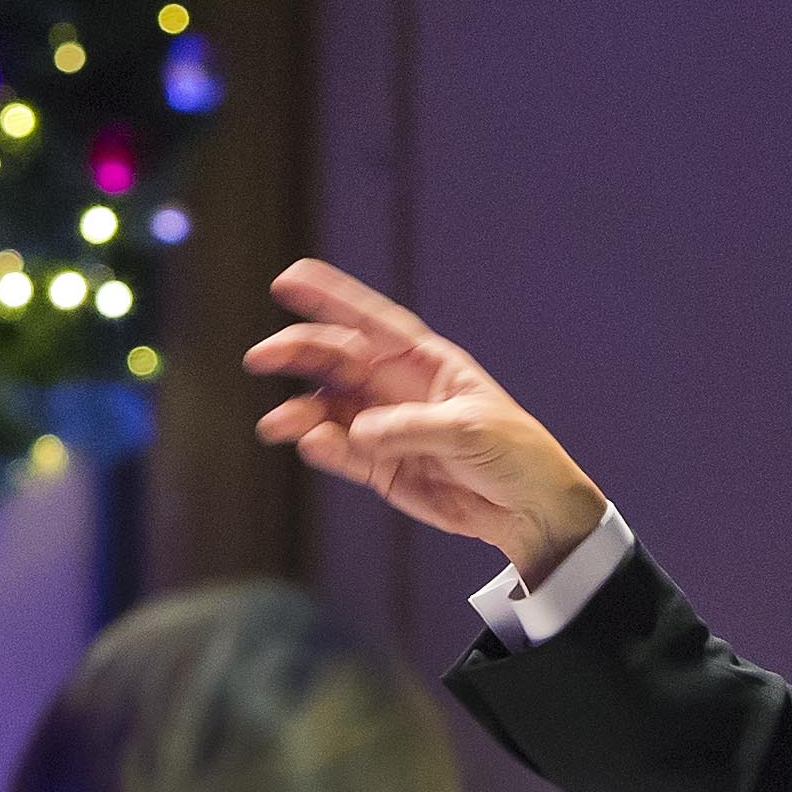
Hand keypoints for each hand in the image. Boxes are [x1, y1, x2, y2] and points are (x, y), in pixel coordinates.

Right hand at [245, 258, 608, 582]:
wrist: (530, 510)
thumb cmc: (516, 454)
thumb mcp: (471, 430)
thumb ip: (411, 427)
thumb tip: (357, 432)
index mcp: (425, 362)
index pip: (371, 321)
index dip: (331, 296)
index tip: (290, 280)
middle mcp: (397, 388)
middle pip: (336, 358)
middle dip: (298, 351)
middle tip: (261, 357)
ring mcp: (384, 427)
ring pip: (327, 407)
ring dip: (298, 411)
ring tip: (278, 425)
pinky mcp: (379, 467)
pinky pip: (340, 451)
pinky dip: (321, 447)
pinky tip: (310, 444)